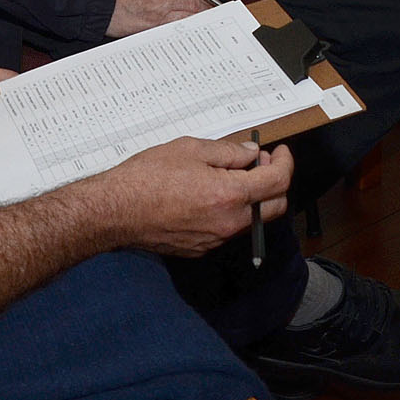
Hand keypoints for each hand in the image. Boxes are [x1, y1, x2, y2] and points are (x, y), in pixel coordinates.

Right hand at [91, 138, 292, 255]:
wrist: (114, 212)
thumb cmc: (146, 177)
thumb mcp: (190, 149)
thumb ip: (228, 152)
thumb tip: (250, 155)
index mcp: (230, 195)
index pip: (277, 181)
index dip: (284, 162)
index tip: (279, 151)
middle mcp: (228, 223)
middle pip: (274, 207)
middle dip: (275, 182)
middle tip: (258, 163)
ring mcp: (215, 240)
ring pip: (251, 220)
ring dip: (252, 198)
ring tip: (229, 176)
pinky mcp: (200, 249)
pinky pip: (228, 230)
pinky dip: (231, 212)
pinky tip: (210, 196)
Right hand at [107, 0, 211, 36]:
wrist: (98, 4)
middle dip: (203, 3)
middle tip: (207, 8)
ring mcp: (161, 3)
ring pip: (192, 10)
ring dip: (199, 15)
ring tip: (201, 18)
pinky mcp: (157, 20)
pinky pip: (181, 22)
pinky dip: (188, 24)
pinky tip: (190, 26)